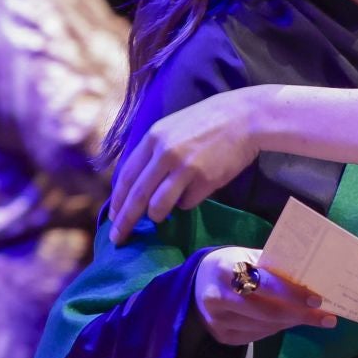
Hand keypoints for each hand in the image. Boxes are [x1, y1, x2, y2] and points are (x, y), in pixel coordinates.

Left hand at [108, 86, 270, 243]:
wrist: (244, 117)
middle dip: (125, 221)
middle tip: (118, 239)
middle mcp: (164, 153)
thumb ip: (153, 152)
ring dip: (156, 216)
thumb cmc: (206, 123)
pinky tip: (196, 190)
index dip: (118, 201)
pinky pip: (186, 204)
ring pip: (158, 206)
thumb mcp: (171, 129)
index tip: (113, 218)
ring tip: (160, 216)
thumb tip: (136, 184)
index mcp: (152, 138)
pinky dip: (186, 203)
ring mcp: (184, 167)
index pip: (126, 177)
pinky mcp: (204, 180)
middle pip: (136, 196)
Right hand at [193, 246, 335, 345]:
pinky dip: (275, 329)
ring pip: (265, 327)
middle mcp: (220, 296)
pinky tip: (285, 322)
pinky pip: (257, 336)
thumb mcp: (248, 256)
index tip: (318, 300)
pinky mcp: (220, 335)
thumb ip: (274, 266)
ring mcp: (218, 319)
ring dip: (291, 323)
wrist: (197, 281)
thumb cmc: (232, 265)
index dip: (293, 293)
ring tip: (308, 317)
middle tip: (326, 318)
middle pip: (268, 312)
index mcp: (228, 268)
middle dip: (301, 316)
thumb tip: (312, 277)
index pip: (266, 284)